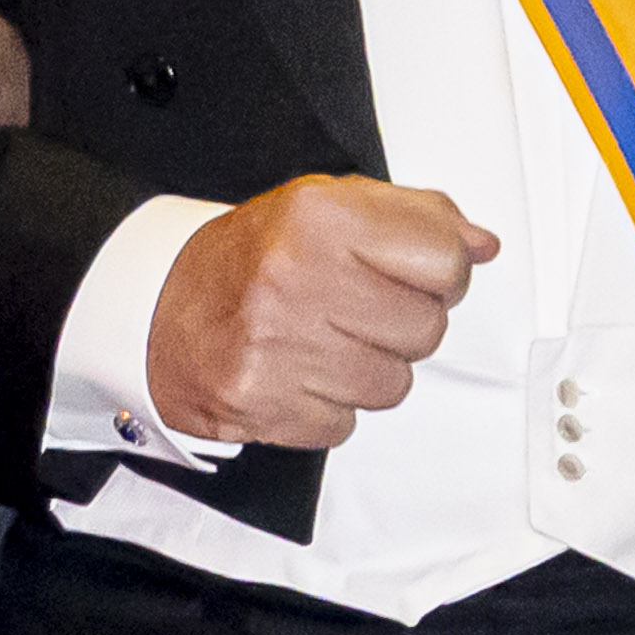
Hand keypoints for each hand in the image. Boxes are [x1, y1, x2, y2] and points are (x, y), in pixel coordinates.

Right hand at [143, 175, 498, 450]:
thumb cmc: (248, 260)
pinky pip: (345, 426)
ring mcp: (276, 347)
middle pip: (426, 331)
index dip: (440, 272)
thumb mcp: (327, 208)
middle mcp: (297, 278)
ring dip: (367, 371)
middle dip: (401, 325)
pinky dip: (328, 408)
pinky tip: (296, 374)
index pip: (446, 260)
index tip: (411, 273)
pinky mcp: (260, 404)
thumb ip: (415, 218)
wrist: (152, 308)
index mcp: (319, 218)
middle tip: (356, 310)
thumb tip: (482, 246)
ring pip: (392, 386)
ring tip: (323, 342)